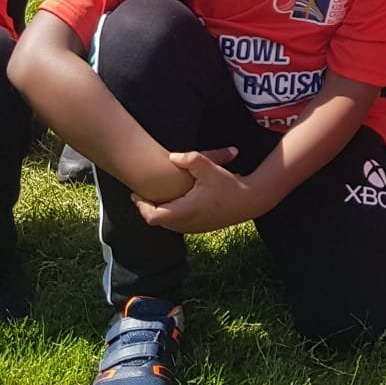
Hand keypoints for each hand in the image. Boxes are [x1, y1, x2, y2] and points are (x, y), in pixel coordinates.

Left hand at [132, 147, 259, 233]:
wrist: (250, 201)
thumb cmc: (229, 185)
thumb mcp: (211, 169)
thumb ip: (191, 160)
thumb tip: (171, 156)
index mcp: (185, 211)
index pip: (152, 216)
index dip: (141, 206)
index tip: (136, 193)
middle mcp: (186, 223)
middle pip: (156, 221)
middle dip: (147, 208)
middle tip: (139, 194)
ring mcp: (193, 228)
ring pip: (166, 224)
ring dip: (158, 211)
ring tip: (152, 197)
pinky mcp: (200, 227)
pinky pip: (176, 224)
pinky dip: (169, 214)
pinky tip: (171, 201)